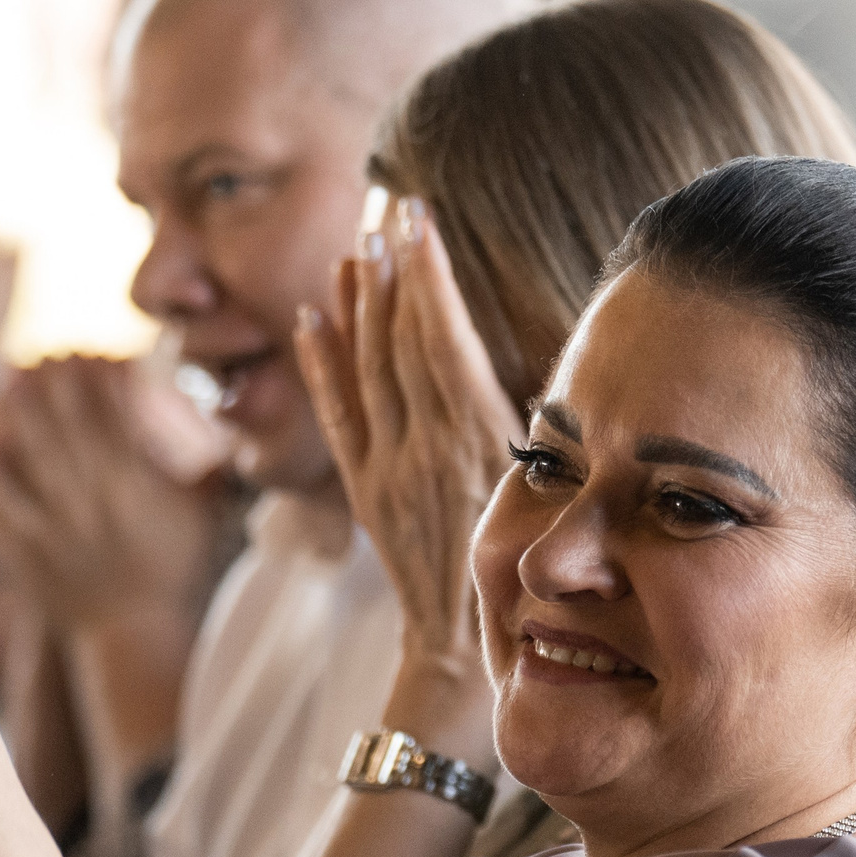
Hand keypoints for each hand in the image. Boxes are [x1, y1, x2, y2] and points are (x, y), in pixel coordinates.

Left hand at [0, 355, 231, 632]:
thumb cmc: (171, 567)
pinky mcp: (28, 547)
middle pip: (67, 420)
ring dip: (19, 408)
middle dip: (57, 378)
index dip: (102, 374)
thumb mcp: (198, 514)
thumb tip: (214, 422)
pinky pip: (2, 497)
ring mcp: (56, 523)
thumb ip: (201, 465)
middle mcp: (94, 498)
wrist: (132, 632)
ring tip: (12, 376)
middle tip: (50, 352)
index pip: (115, 411)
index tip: (95, 350)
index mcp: (137, 485)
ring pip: (29, 451)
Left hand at [295, 198, 523, 673]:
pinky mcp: (363, 488)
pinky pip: (336, 416)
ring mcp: (387, 467)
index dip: (428, 276)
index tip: (420, 220)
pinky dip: (321, 365)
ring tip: (354, 246)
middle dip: (393, 270)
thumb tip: (536, 361)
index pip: (443, 338)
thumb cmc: (528, 571)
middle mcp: (426, 447)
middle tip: (386, 210)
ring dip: (357, 303)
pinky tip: (310, 318)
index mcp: (478, 438)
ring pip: (367, 369)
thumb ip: (530, 423)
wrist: (466, 645)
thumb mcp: (545, 487)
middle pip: (400, 341)